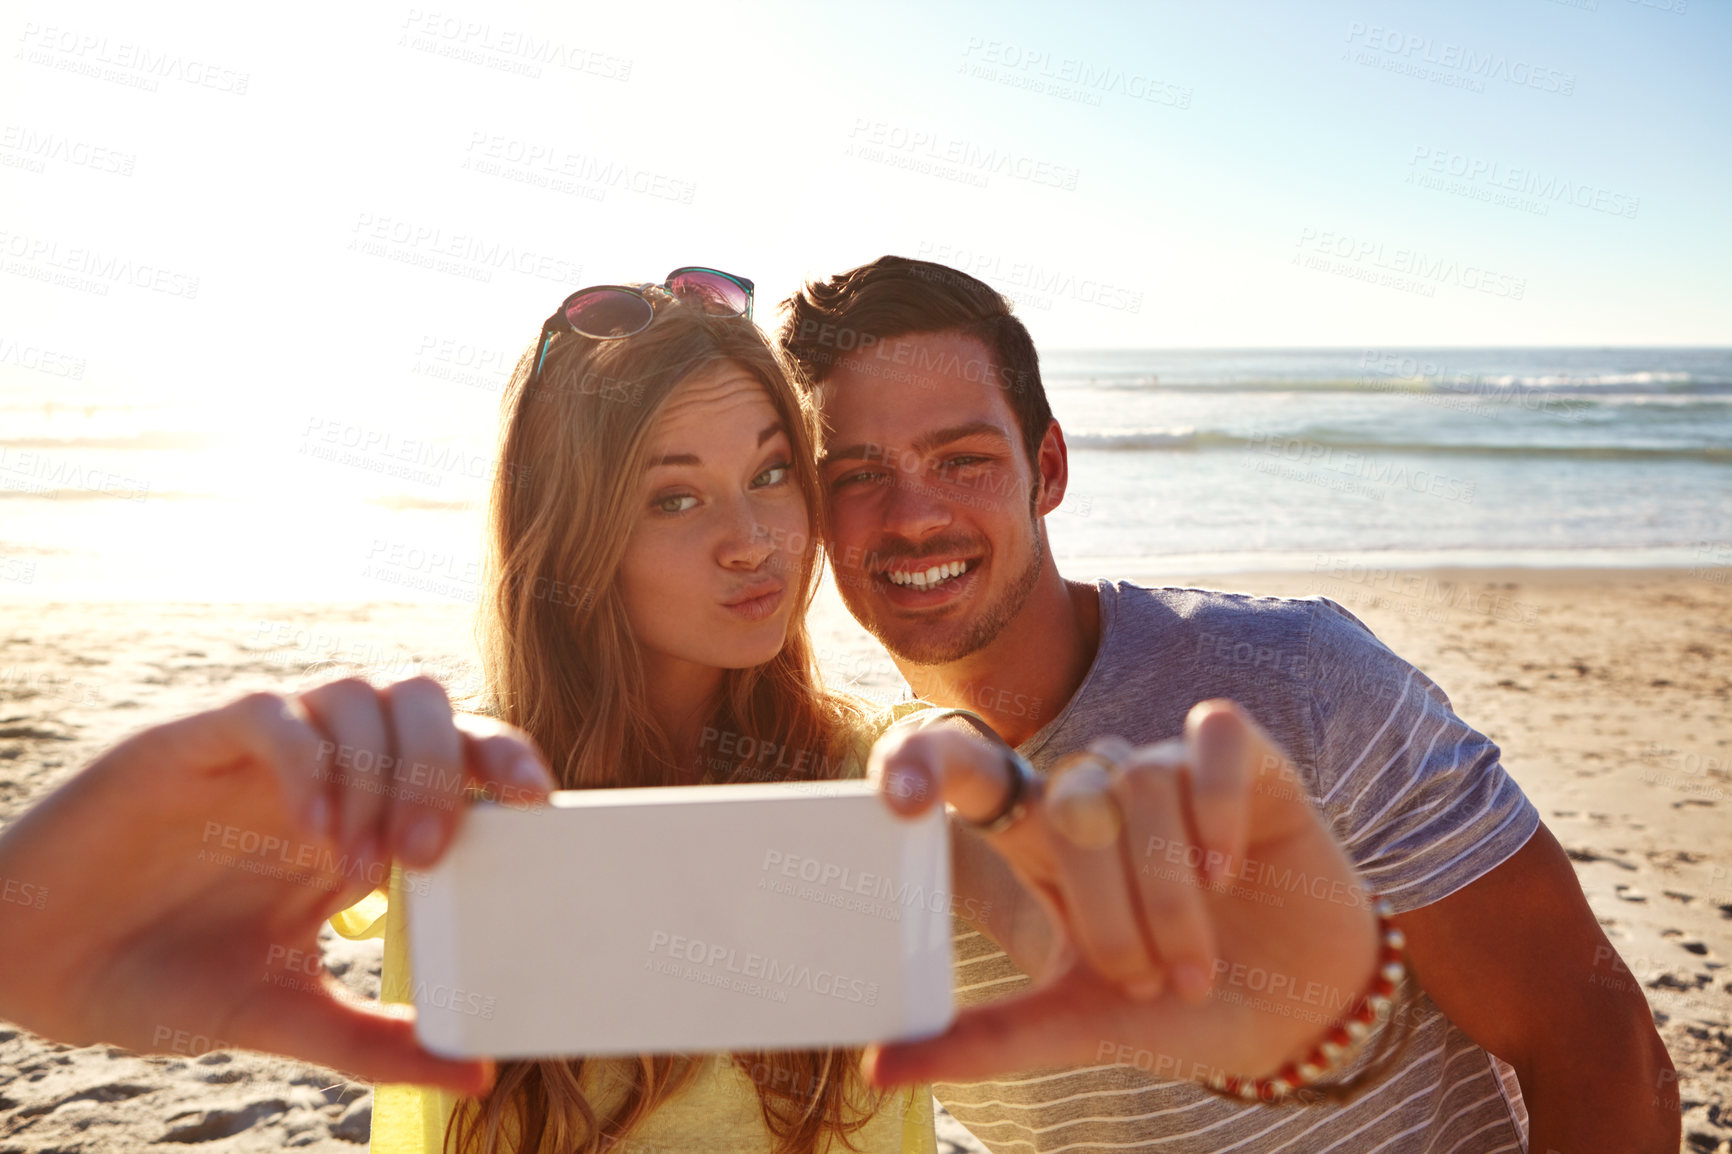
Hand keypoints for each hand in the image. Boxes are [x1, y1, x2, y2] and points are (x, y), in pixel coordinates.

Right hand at [0, 679, 553, 1092]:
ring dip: (378, 768)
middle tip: (432, 853)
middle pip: (419, 704)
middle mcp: (322, 771)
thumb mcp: (284, 1016)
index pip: (457, 752)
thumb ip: (375, 1041)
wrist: (39, 970)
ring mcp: (259, 751)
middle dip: (445, 766)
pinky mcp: (189, 741)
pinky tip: (309, 834)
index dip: (504, 759)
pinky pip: (268, 713)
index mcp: (361, 817)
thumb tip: (477, 1075)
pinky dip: (305, 762)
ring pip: (353, 695)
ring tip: (365, 861)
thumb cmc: (163, 979)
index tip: (542, 806)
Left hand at [868, 699, 1379, 1086]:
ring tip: (1197, 965)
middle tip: (1147, 983)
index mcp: (1040, 843)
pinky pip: (1209, 741)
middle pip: (1070, 804)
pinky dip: (1217, 807)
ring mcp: (1168, 768)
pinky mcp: (1242, 756)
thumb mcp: (1081, 1025)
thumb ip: (989, 1039)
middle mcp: (1097, 792)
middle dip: (1110, 911)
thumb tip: (880, 1069)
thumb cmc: (1181, 1008)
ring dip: (1172, 894)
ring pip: (1140, 784)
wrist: (1305, 1012)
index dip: (924, 760)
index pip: (967, 769)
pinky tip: (1231, 870)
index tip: (895, 797)